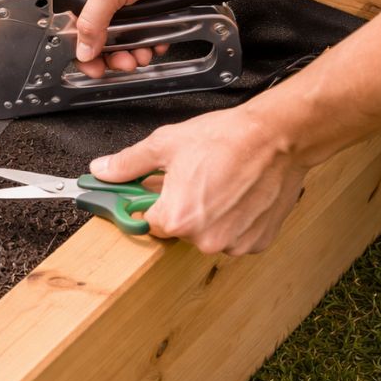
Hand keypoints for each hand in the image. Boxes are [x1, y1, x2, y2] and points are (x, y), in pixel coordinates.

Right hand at [74, 0, 210, 77]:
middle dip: (115, 56)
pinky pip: (153, 35)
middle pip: (106, 41)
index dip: (85, 53)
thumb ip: (92, 23)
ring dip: (137, 52)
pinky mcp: (158, 8)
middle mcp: (110, 1)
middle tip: (125, 63)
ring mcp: (135, 6)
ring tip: (143, 54)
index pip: (80, 31)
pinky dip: (156, 43)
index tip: (95, 68)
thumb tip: (82, 49)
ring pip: (131, 41)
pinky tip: (159, 43)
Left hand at [88, 105, 309, 254]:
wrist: (278, 136)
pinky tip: (239, 195)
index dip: (150, 201)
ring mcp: (233, 244)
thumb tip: (102, 170)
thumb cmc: (227, 138)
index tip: (157, 189)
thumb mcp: (166, 144)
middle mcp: (205, 239)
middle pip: (178, 229)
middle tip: (195, 178)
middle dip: (181, 206)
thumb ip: (129, 163)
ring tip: (220, 183)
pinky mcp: (257, 243)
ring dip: (209, 214)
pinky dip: (233, 220)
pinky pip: (234, 236)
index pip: (147, 221)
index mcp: (177, 219)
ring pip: (207, 234)